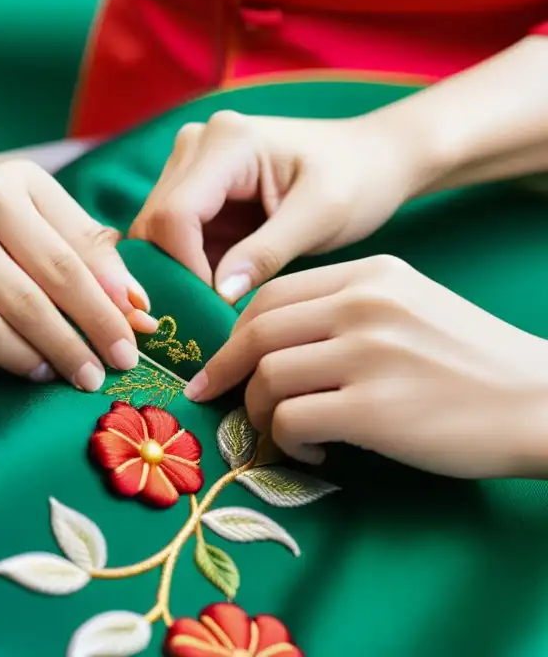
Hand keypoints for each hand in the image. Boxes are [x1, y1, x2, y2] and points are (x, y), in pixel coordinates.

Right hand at [0, 157, 158, 390]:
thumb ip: (90, 247)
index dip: (100, 315)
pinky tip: (0, 365)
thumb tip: (137, 308)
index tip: (127, 353)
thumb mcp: (39, 202)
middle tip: (92, 378)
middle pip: (25, 301)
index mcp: (2, 189)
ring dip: (25, 361)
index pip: (64, 265)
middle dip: (68, 348)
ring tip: (50, 373)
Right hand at [129, 111, 429, 302]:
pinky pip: (173, 240)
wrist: (371, 159)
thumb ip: (268, 252)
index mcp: (227, 141)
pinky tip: (212, 298)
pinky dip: (187, 271)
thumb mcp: (322, 217)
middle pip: (155, 224)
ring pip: (156, 235)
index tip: (214, 310)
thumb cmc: (359, 179)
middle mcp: (195, 145)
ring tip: (209, 313)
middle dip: (174, 276)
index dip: (184, 268)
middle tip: (205, 321)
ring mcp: (190, 166)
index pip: (176, 214)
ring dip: (177, 275)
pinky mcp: (195, 192)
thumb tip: (218, 294)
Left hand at [184, 255, 547, 478]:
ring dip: (258, 413)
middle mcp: (365, 305)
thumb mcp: (411, 306)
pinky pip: (291, 421)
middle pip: (256, 332)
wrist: (544, 404)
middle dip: (225, 370)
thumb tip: (269, 342)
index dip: (234, 332)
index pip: (272, 294)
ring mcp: (369, 354)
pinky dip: (287, 442)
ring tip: (282, 433)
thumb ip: (345, 310)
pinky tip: (314, 454)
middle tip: (212, 398)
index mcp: (372, 274)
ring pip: (266, 377)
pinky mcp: (375, 409)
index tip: (221, 361)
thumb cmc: (473, 362)